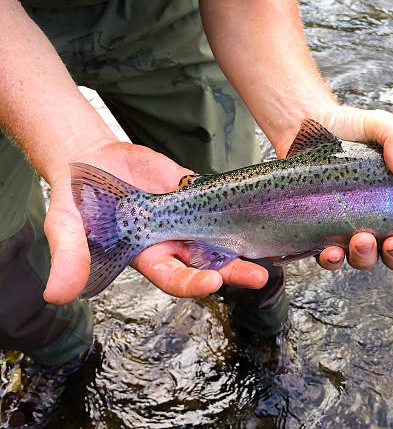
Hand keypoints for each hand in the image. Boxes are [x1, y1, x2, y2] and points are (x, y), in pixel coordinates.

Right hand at [43, 142, 267, 304]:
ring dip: (242, 245)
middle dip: (231, 271)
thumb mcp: (67, 229)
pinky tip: (260, 212)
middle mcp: (170, 243)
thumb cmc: (75, 201)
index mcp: (145, 257)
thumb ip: (69, 258)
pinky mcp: (193, 193)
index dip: (191, 282)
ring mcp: (185, 218)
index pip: (173, 277)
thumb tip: (57, 296)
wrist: (88, 162)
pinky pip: (218, 203)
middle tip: (258, 276)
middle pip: (205, 263)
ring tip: (269, 251)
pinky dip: (237, 209)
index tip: (211, 282)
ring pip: (218, 236)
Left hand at [315, 105, 392, 270]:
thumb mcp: (380, 125)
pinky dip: (333, 260)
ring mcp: (349, 229)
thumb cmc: (347, 127)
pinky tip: (332, 251)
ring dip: (367, 257)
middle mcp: (378, 219)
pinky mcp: (320, 232)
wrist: (305, 124)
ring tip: (361, 240)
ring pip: (365, 259)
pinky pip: (330, 257)